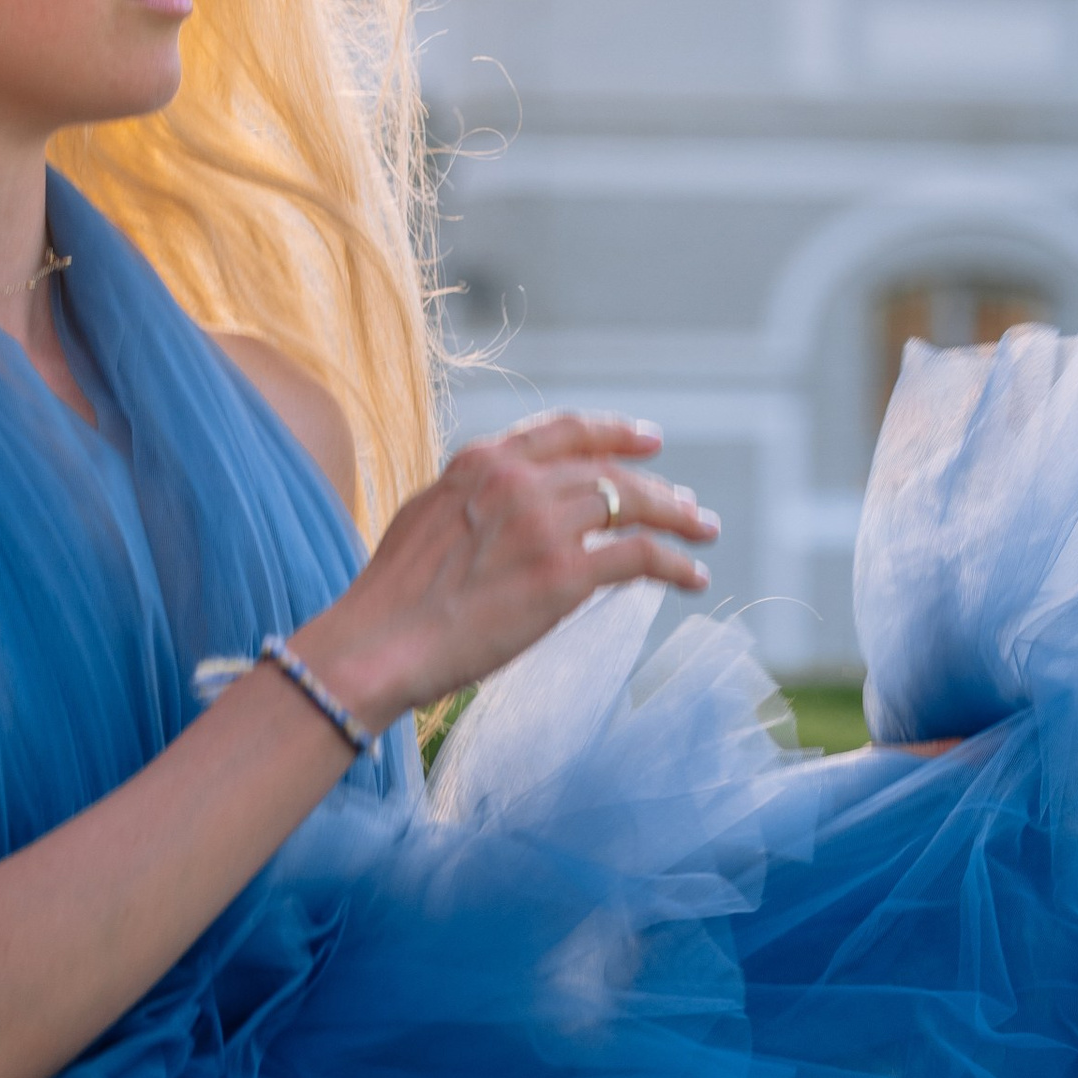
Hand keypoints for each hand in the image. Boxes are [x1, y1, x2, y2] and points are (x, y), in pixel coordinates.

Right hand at [298, 413, 717, 731]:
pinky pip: (641, 557)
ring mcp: (543, 525)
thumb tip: (496, 512)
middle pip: (607, 471)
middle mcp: (517, 481)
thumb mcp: (425, 519)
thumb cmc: (389, 602)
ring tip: (701, 533)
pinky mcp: (563, 576)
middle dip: (655, 486)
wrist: (376, 645)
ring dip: (676, 519)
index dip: (612, 433)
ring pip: (633, 506)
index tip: (646, 442)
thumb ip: (470, 501)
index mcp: (481, 462)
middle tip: (687, 504)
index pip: (564, 431)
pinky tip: (694, 576)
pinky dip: (676, 564)